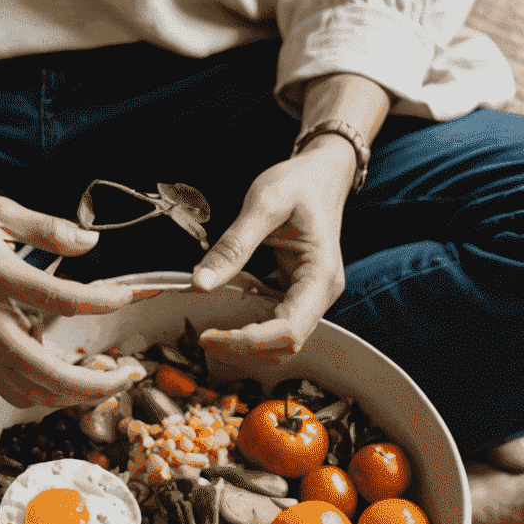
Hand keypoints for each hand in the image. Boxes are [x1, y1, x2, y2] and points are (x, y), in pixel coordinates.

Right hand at [0, 195, 152, 408]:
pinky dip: (42, 390)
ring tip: (103, 381)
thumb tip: (90, 243)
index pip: (58, 299)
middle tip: (127, 376)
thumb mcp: (1, 211)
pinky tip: (64, 371)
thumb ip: (49, 228)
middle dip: (91, 383)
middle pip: (40, 370)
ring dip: (69, 395)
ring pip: (24, 389)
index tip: (126, 297)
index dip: (99, 302)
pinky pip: (8, 385)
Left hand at [190, 140, 355, 362]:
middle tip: (204, 338)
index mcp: (320, 274)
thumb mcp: (264, 203)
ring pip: (282, 343)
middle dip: (245, 350)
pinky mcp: (298, 294)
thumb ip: (233, 246)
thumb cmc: (300, 183)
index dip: (248, 341)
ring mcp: (312, 296)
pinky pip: (276, 325)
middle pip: (286, 345)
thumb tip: (200, 284)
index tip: (210, 336)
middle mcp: (321, 293)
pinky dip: (251, 332)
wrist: (322, 173)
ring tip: (212, 334)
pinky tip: (226, 320)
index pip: (287, 329)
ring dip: (248, 347)